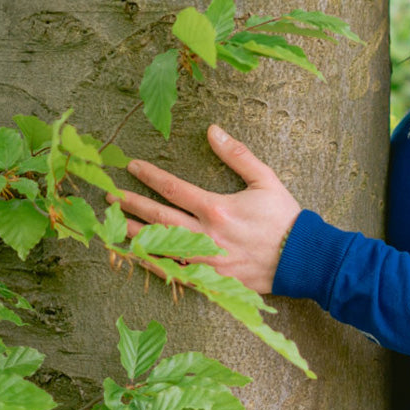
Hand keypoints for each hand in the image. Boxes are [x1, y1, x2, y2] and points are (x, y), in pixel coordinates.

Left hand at [111, 124, 300, 294]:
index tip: (131, 166)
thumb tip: (213, 130)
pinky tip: (135, 257)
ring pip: (160, 247)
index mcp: (217, 208)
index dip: (150, 176)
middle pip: (159, 218)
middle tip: (109, 196)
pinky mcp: (210, 279)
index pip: (174, 188)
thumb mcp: (265, 179)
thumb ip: (237, 154)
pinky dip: (152, 265)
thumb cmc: (284, 218)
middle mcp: (206, 235)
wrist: (301, 259)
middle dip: (131, 205)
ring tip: (111, 225)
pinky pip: (173, 272)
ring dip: (133, 235)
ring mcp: (205, 260)